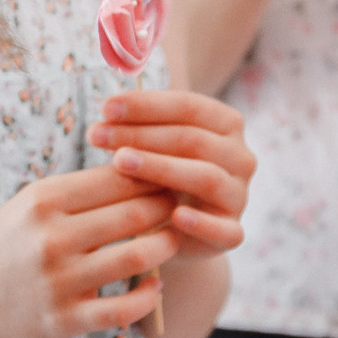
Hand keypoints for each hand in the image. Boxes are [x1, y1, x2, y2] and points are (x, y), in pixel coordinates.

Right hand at [0, 165, 175, 337]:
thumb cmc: (5, 241)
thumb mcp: (31, 203)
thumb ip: (82, 191)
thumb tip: (144, 172)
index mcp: (44, 200)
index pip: (118, 176)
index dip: (153, 173)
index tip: (168, 173)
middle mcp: (52, 238)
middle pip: (135, 212)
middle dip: (166, 205)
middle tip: (178, 204)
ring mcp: (60, 281)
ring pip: (139, 256)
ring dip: (166, 246)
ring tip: (171, 240)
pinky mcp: (65, 319)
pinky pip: (126, 308)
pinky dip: (150, 294)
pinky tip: (154, 284)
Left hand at [85, 89, 252, 265]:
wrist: (174, 230)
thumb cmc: (159, 176)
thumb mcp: (152, 146)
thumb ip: (138, 125)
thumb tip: (107, 111)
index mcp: (226, 124)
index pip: (188, 106)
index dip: (145, 105)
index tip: (104, 108)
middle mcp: (240, 156)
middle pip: (192, 139)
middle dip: (141, 135)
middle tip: (97, 135)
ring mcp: (239, 195)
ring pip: (206, 176)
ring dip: (161, 167)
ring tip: (119, 162)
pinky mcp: (233, 232)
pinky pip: (223, 228)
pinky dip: (200, 223)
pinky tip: (174, 217)